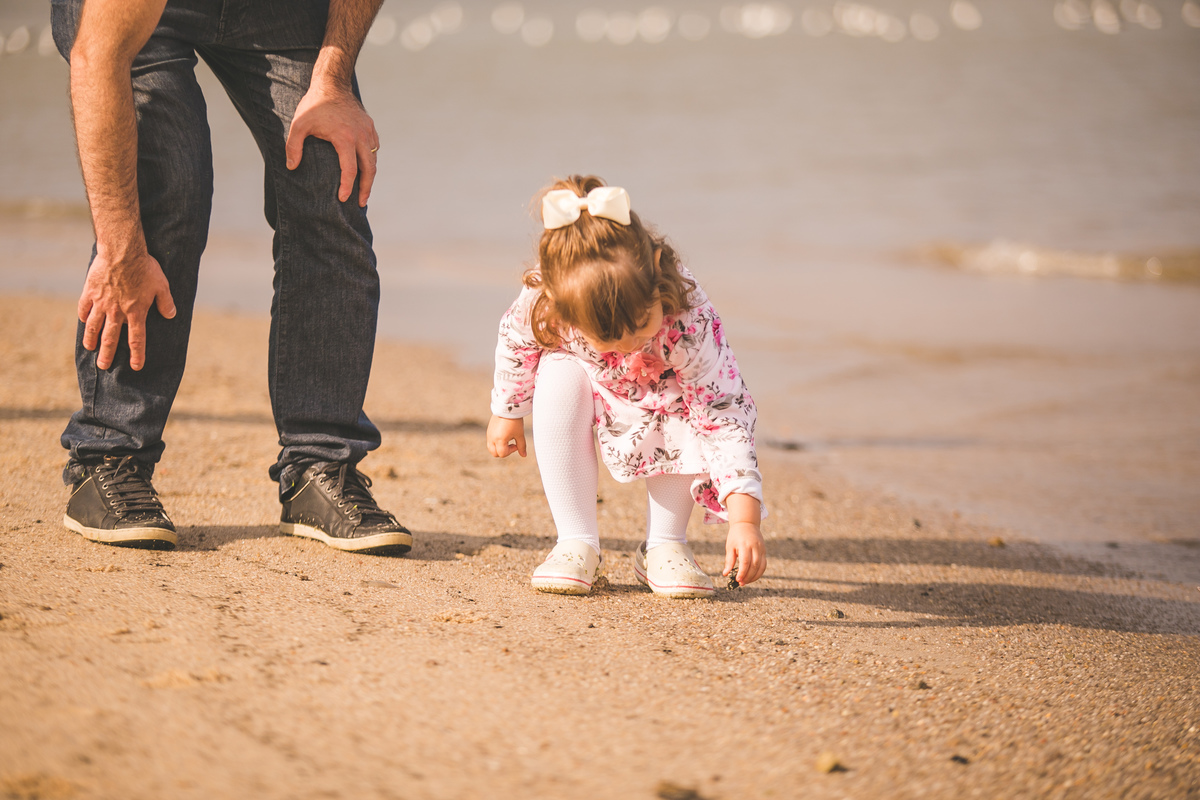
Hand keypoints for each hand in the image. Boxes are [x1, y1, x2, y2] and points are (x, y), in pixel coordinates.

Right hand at [78, 249, 175, 370]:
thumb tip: (171, 315)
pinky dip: (83, 317)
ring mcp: (101, 303)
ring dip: (91, 339)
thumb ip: (166, 302)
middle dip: (107, 354)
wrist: (122, 252)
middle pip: (110, 338)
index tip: (135, 366)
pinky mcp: (90, 292)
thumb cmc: (145, 268)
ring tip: (90, 349)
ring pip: (94, 326)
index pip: (137, 339)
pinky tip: (83, 322)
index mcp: (135, 313)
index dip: (137, 354)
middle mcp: (116, 312)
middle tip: (103, 366)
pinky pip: (84, 308)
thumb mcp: (162, 286)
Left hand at [285, 82, 379, 206]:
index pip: (350, 171)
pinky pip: (374, 148)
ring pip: (373, 160)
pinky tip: (364, 167)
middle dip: (365, 189)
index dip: (347, 187)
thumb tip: (292, 167)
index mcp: (345, 139)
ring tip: (363, 189)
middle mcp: (360, 137)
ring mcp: (367, 131)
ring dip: (369, 176)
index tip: (343, 199)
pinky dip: (371, 160)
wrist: (332, 83)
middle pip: (369, 170)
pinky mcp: (370, 126)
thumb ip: (293, 147)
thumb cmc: (314, 104)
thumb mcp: (298, 124)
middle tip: (360, 203)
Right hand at [487, 415, 526, 457]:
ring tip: (507, 439)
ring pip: (491, 448)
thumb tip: (524, 455)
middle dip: (503, 451)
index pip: (502, 454)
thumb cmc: (514, 421)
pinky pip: (490, 441)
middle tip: (511, 444)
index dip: (511, 451)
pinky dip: (496, 442)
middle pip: (495, 453)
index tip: (516, 444)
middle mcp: (492, 438)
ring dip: (499, 447)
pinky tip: (504, 434)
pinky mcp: (489, 430)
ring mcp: (489, 434)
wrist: (507, 407)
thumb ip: (521, 446)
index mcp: (500, 440)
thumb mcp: (519, 434)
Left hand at [723, 492, 765, 585]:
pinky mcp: (764, 551)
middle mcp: (755, 547)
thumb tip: (725, 574)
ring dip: (754, 577)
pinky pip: (764, 564)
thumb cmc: (736, 536)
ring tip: (746, 582)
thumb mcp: (730, 546)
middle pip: (754, 565)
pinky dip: (759, 573)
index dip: (742, 572)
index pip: (745, 561)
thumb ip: (729, 560)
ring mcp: (761, 549)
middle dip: (748, 576)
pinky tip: (752, 577)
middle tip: (741, 583)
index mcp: (744, 545)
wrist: (747, 524)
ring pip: (761, 566)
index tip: (737, 580)